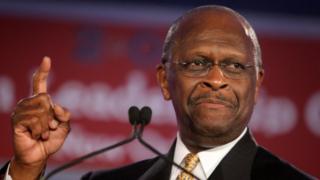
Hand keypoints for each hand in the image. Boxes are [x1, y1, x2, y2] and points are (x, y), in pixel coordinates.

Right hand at [9, 57, 70, 178]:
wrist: (40, 155)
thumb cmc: (51, 140)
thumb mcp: (65, 126)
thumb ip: (65, 114)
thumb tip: (55, 106)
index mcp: (41, 102)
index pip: (40, 83)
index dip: (43, 71)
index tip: (47, 59)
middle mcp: (29, 103)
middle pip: (45, 98)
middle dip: (53, 116)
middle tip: (50, 127)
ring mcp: (21, 111)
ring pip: (41, 109)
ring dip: (47, 126)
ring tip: (43, 133)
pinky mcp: (16, 121)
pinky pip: (34, 120)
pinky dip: (41, 131)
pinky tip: (37, 136)